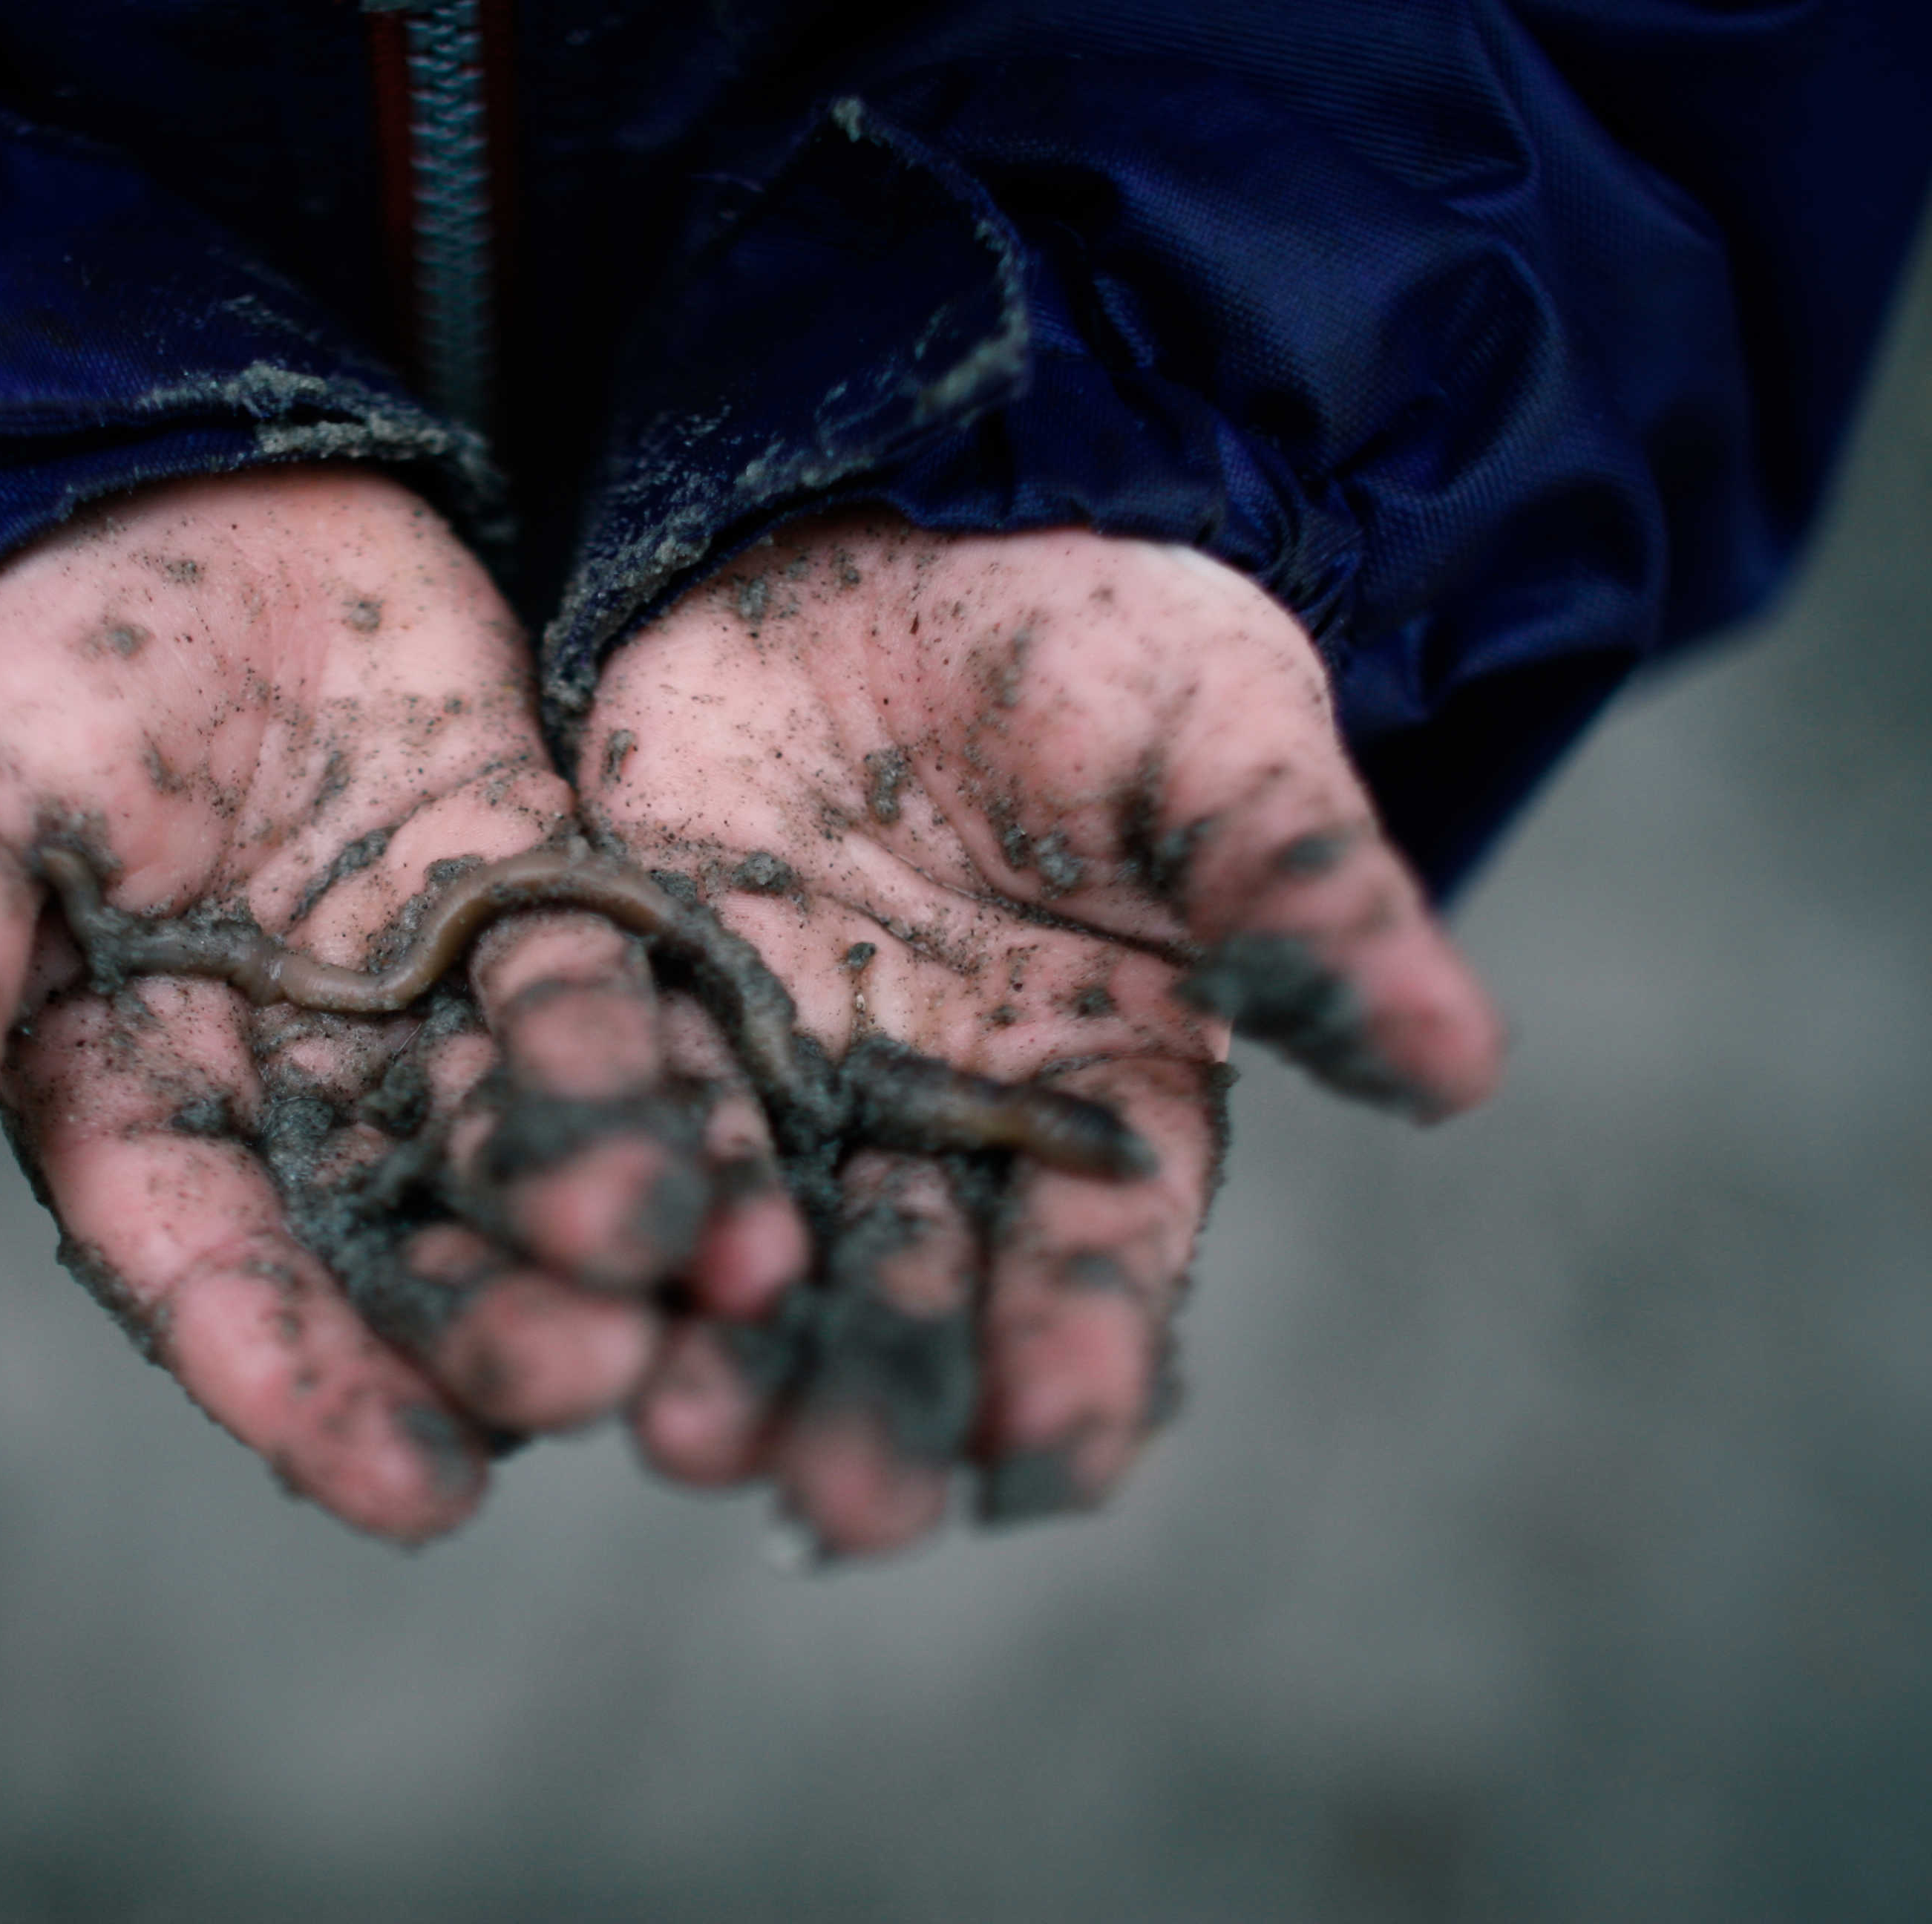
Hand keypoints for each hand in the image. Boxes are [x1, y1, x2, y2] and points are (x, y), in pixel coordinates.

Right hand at [0, 469, 801, 1540]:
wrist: (164, 489)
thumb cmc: (28, 662)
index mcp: (140, 1110)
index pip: (222, 1280)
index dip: (308, 1384)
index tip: (418, 1494)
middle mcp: (293, 1098)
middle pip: (405, 1246)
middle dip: (504, 1320)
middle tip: (611, 1377)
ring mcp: (419, 1010)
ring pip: (532, 1147)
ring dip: (626, 1216)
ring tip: (729, 1277)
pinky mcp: (529, 903)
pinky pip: (615, 1000)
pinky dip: (681, 1069)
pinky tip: (767, 1140)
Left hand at [579, 511, 1502, 1557]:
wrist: (899, 513)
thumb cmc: (1093, 633)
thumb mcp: (1216, 736)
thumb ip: (1302, 895)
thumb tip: (1464, 1067)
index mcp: (1107, 1093)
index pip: (1104, 1263)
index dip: (1080, 1357)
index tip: (1048, 1456)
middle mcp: (942, 1123)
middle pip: (918, 1294)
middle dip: (884, 1399)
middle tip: (846, 1510)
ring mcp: (790, 1073)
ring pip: (756, 1240)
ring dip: (724, 1346)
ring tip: (690, 1438)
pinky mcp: (655, 999)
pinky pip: (620, 1110)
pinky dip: (600, 1187)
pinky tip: (570, 1268)